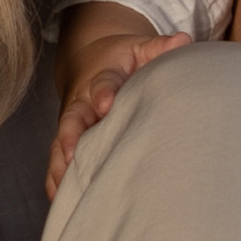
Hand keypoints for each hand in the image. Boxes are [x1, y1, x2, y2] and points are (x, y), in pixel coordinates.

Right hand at [46, 31, 192, 198]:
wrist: (92, 62)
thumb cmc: (124, 60)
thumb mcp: (142, 48)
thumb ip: (160, 47)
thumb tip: (183, 41)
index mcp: (102, 76)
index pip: (102, 83)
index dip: (103, 93)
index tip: (106, 103)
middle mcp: (81, 101)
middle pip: (71, 119)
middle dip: (71, 136)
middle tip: (72, 154)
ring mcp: (72, 122)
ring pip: (60, 143)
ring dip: (60, 165)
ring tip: (64, 188)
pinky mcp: (68, 140)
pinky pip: (57, 160)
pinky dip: (56, 179)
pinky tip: (60, 200)